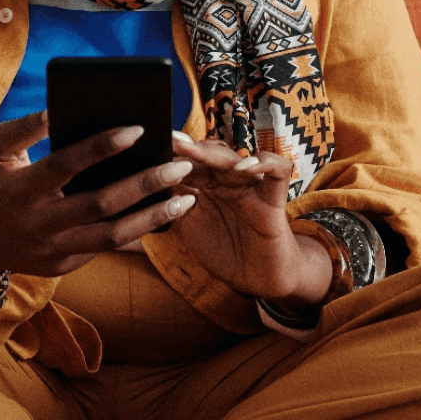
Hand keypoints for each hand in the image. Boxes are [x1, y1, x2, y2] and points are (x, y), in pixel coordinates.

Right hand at [0, 111, 196, 283]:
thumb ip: (25, 127)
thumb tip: (60, 109)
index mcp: (22, 189)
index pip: (65, 165)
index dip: (100, 148)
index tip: (138, 129)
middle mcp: (39, 223)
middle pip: (100, 204)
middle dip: (145, 184)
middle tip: (180, 165)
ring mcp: (53, 250)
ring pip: (112, 236)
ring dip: (153, 217)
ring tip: (186, 198)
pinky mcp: (64, 266)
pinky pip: (107, 248)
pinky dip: (138, 231)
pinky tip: (164, 214)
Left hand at [166, 132, 332, 307]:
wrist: (257, 280)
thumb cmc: (224, 250)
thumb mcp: (190, 225)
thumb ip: (171, 204)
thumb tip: (142, 185)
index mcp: (208, 185)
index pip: (190, 162)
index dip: (172, 155)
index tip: (152, 146)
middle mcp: (229, 180)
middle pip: (211, 155)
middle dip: (189, 148)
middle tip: (170, 140)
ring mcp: (252, 187)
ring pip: (237, 158)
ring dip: (215, 154)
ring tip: (195, 151)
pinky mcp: (274, 199)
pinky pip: (278, 171)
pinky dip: (265, 163)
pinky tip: (245, 167)